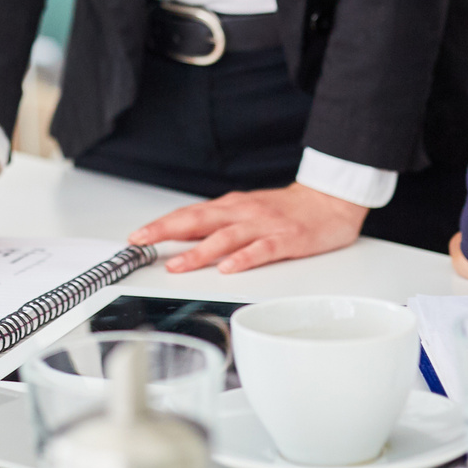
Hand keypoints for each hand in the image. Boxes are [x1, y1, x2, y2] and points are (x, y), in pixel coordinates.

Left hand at [129, 183, 368, 274]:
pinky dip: (244, 258)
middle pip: (200, 220)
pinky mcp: (287, 239)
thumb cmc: (285, 210)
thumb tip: (182, 237)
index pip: (189, 214)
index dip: (162, 225)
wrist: (330, 200)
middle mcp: (243, 213)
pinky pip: (263, 249)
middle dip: (168, 231)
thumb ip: (216, 224)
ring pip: (226, 237)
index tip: (137, 236)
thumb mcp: (245, 211)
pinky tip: (229, 267)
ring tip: (179, 265)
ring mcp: (265, 225)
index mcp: (231, 207)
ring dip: (200, 251)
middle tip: (142, 242)